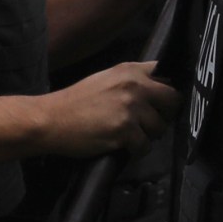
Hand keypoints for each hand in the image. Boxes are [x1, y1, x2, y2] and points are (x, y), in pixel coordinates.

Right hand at [28, 60, 177, 155]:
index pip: (166, 75)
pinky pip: (145, 146)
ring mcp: (130, 108)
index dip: (167, 91)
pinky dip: (136, 150)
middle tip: (150, 123)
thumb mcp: (105, 79)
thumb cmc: (75, 102)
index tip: (163, 103)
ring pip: (160, 127)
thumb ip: (131, 81)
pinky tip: (124, 147)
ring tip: (130, 135)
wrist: (49, 120)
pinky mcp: (125, 130)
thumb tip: (157, 90)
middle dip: (165, 115)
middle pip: (173, 101)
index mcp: (130, 70)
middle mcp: (134, 86)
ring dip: (149, 135)